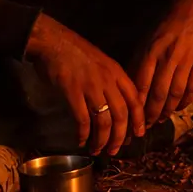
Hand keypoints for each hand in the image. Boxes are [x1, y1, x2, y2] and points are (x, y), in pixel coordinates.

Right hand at [27, 14, 143, 154]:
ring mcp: (91, 86)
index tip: (138, 135)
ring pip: (104, 120)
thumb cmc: (77, 53)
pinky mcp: (72, 92)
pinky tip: (81, 141)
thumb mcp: (103, 64)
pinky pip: (82, 118)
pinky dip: (84, 133)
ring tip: (98, 150)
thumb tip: (117, 106)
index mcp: (117, 73)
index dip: (139, 119)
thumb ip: (112, 82)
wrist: (53, 41)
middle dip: (120, 136)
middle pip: (121, 114)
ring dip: (102, 139)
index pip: (135, 100)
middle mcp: (108, 81)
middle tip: (115, 150)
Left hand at [134, 0, 192, 123]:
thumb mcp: (147, 41)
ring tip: (162, 119)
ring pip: (176, 93)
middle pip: (158, 93)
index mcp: (151, 52)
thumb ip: (139, 63)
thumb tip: (129, 88)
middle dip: (151, 113)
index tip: (132, 117)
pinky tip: (180, 107)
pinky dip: (186, 101)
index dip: (136, 105)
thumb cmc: (166, 27)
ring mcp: (186, 60)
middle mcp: (168, 58)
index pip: (141, 85)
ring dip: (168, 110)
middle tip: (146, 126)